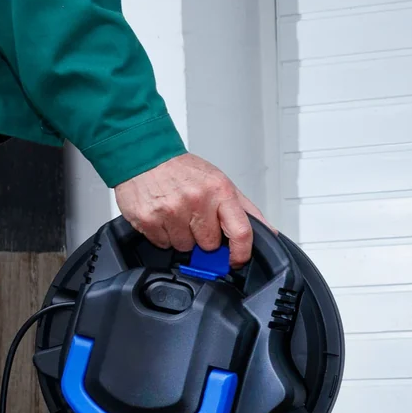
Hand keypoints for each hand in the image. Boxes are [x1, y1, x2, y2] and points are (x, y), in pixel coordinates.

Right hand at [115, 153, 266, 266]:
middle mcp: (197, 200)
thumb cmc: (184, 170)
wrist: (143, 153)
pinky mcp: (148, 219)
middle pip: (210, 245)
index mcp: (219, 191)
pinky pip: (163, 244)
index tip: (237, 260)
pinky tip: (162, 216)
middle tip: (194, 218)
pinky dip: (162, 234)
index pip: (241, 232)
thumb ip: (245, 210)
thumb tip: (268, 231)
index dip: (241, 253)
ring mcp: (171, 211)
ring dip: (181, 236)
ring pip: (185, 247)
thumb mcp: (220, 182)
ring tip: (176, 214)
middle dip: (203, 236)